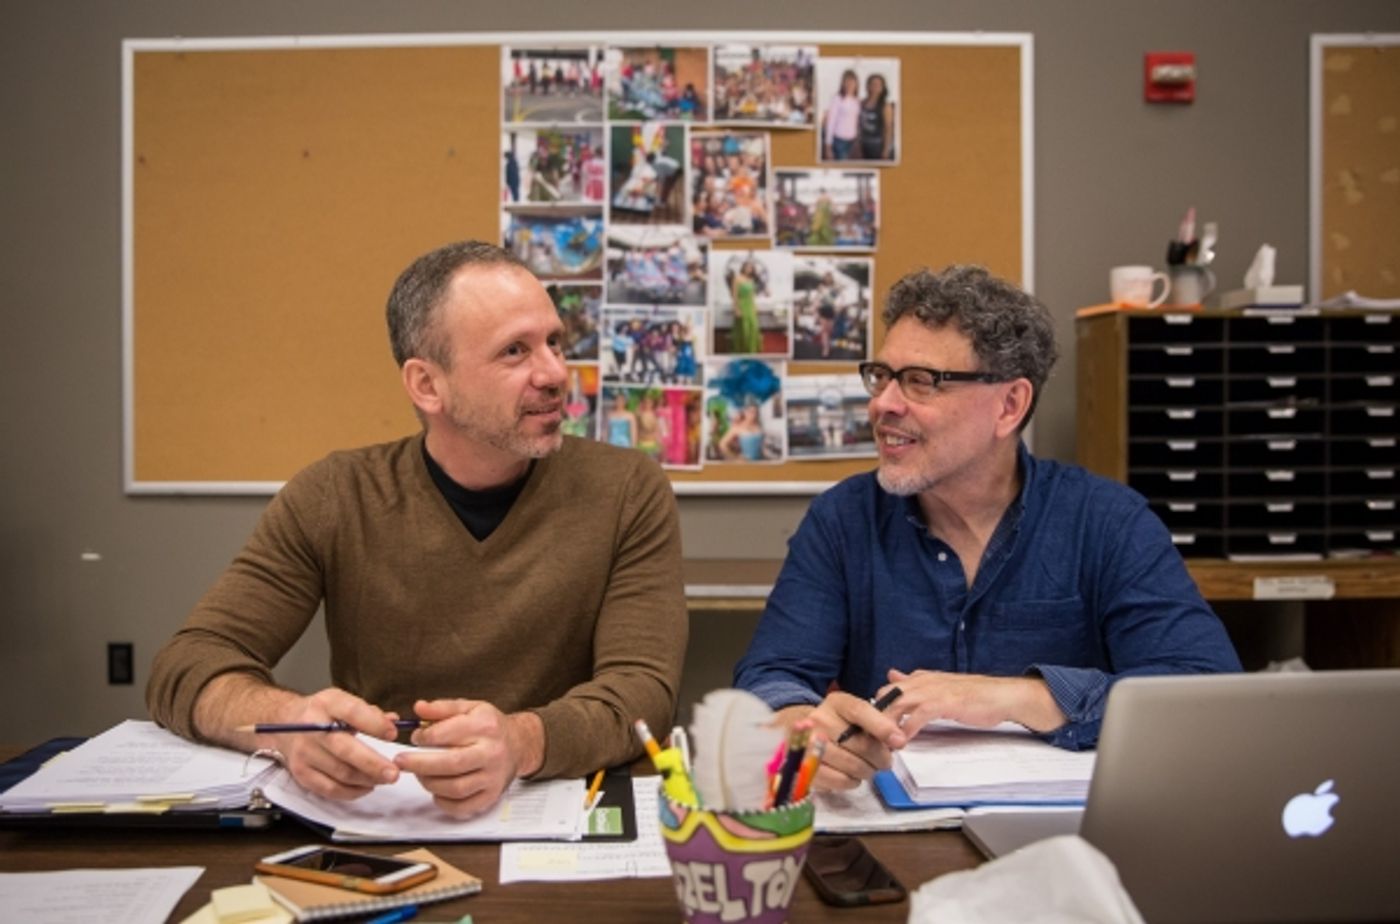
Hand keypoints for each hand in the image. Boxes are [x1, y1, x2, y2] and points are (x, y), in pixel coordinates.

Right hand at [262, 688, 401, 800]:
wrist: (284, 724)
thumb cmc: (322, 713)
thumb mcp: (343, 701)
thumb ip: (369, 712)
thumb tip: (394, 722)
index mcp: (327, 704)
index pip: (353, 712)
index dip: (375, 724)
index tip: (393, 734)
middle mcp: (312, 728)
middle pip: (346, 750)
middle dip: (373, 764)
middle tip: (394, 772)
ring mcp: (304, 753)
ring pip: (341, 773)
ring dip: (367, 779)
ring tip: (385, 779)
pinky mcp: (301, 773)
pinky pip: (330, 789)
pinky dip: (352, 791)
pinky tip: (366, 786)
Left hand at [392, 699, 543, 818]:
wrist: (518, 745)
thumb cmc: (490, 727)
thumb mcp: (470, 708)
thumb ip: (442, 708)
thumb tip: (418, 708)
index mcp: (485, 726)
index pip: (447, 733)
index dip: (424, 738)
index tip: (415, 738)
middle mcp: (491, 752)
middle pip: (450, 764)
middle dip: (419, 764)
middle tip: (401, 762)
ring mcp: (492, 777)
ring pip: (454, 788)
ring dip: (429, 782)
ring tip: (420, 774)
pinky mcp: (491, 796)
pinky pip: (462, 806)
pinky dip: (443, 802)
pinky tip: (436, 791)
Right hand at [777, 692, 907, 792]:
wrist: (804, 735)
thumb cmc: (839, 725)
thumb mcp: (855, 715)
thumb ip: (878, 722)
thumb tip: (898, 740)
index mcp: (836, 703)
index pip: (860, 711)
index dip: (882, 727)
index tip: (899, 742)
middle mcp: (819, 720)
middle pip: (862, 745)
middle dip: (881, 758)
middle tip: (884, 761)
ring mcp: (810, 745)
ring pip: (854, 765)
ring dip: (868, 771)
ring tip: (867, 768)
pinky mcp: (807, 769)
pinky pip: (841, 780)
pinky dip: (853, 781)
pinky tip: (852, 775)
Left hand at [882, 669, 1066, 733]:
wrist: (1001, 696)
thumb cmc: (972, 695)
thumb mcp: (939, 686)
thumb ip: (914, 682)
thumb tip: (892, 675)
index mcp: (920, 678)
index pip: (887, 690)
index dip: (874, 709)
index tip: (866, 729)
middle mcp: (923, 681)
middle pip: (887, 696)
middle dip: (873, 717)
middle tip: (865, 739)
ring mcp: (933, 690)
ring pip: (898, 704)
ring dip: (886, 724)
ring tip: (877, 743)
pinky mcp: (945, 702)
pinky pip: (918, 715)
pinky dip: (907, 728)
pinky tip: (902, 742)